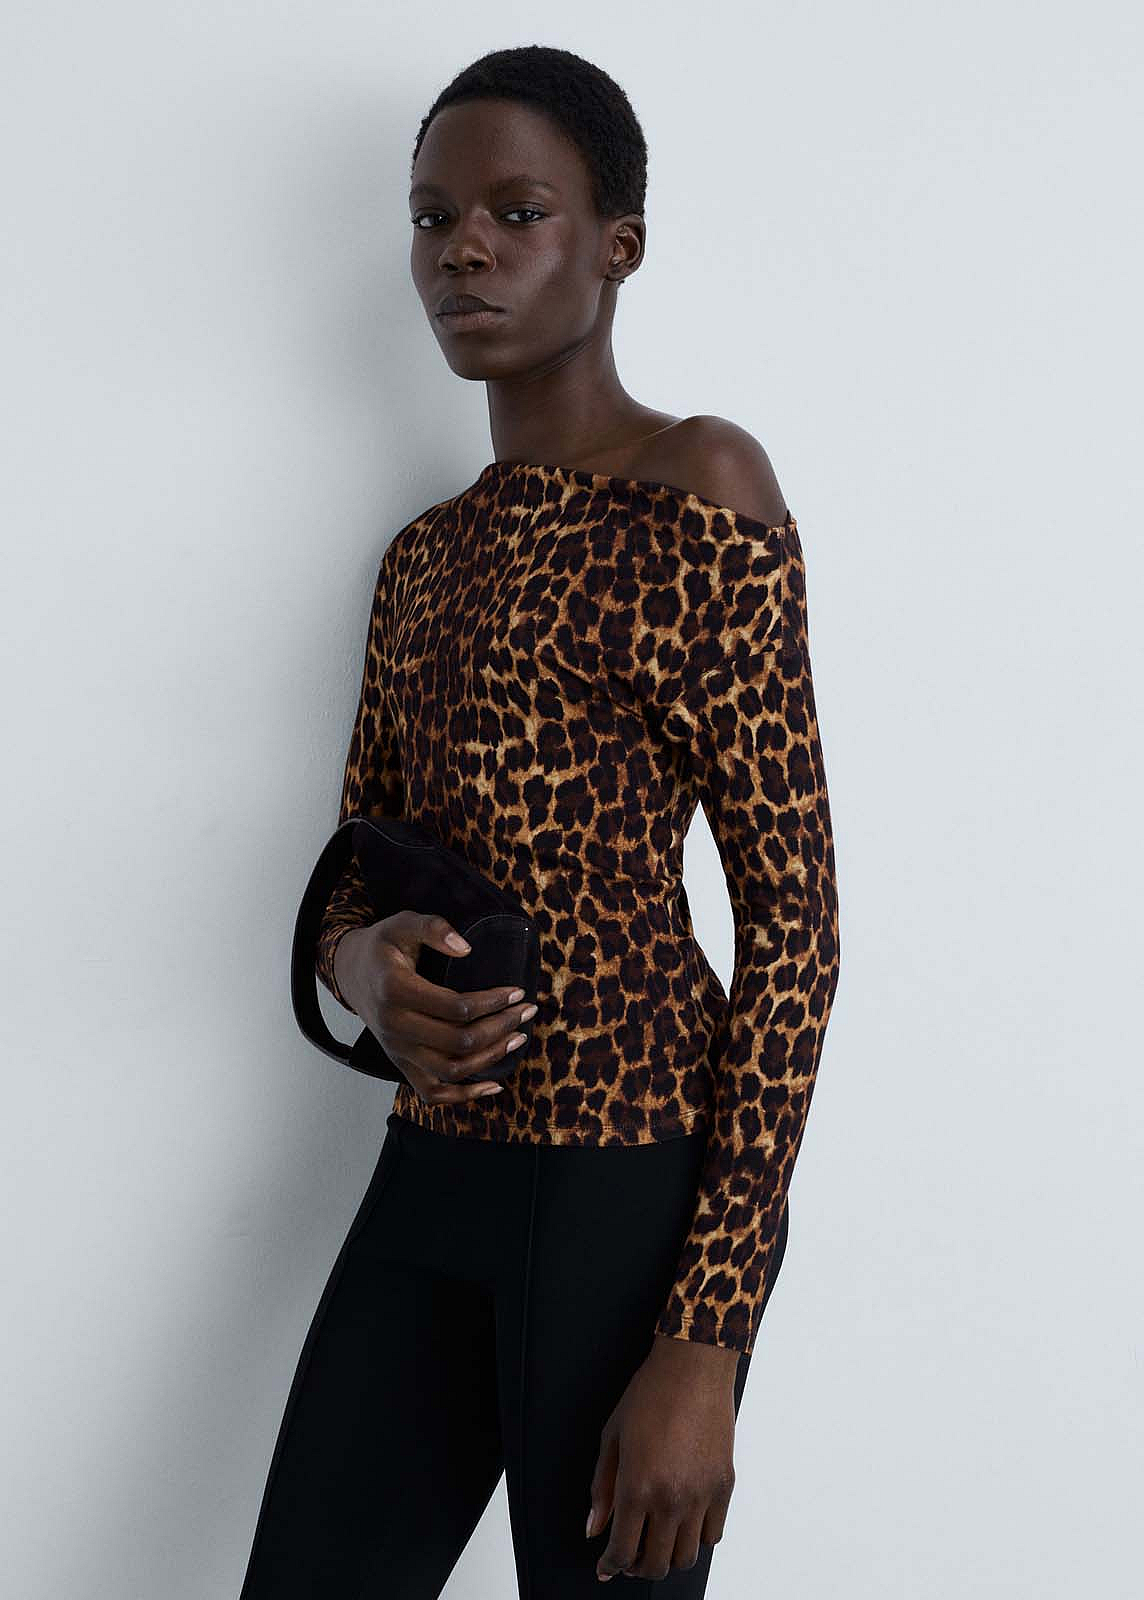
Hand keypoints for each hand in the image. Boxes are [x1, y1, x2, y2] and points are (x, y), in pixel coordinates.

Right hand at [333, 911, 536, 1103]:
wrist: (352, 973)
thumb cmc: (383, 946)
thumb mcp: (402, 923)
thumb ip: (433, 928)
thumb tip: (466, 948)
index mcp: (395, 991)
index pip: (456, 1007)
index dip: (493, 1002)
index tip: (517, 991)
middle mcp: (395, 1027)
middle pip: (459, 1041)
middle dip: (501, 1027)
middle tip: (527, 1011)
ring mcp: (397, 1050)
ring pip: (451, 1070)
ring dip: (491, 1058)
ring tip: (518, 1038)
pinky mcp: (401, 1064)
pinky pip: (433, 1093)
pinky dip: (464, 1096)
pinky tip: (494, 1086)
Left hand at [586, 1334, 741, 1581]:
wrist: (693, 1367)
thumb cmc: (650, 1394)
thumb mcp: (612, 1437)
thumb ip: (602, 1488)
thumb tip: (595, 1528)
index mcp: (638, 1487)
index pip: (623, 1551)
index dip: (611, 1565)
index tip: (607, 1567)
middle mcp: (672, 1499)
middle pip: (656, 1564)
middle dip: (638, 1567)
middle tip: (630, 1555)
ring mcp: (702, 1496)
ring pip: (686, 1557)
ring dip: (668, 1557)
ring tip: (657, 1540)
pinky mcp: (724, 1486)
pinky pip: (713, 1534)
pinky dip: (697, 1538)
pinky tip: (684, 1523)